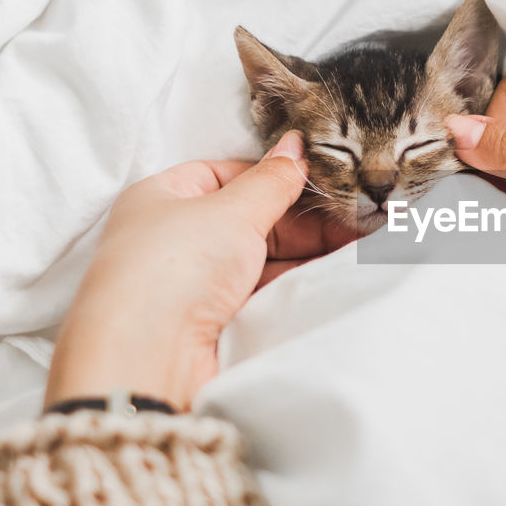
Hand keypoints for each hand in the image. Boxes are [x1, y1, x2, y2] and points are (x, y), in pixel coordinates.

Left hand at [45, 131, 355, 410]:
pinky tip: (331, 276)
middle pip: (252, 218)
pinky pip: (263, 292)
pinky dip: (295, 284)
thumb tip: (295, 146)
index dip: (277, 176)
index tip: (325, 180)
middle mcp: (176, 238)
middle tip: (358, 219)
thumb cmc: (172, 268)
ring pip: (262, 258)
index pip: (229, 175)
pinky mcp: (214, 323)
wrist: (147, 359)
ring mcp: (195, 283)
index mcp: (165, 197)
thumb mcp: (231, 210)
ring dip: (307, 253)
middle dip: (305, 219)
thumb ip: (271, 180)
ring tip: (358, 247)